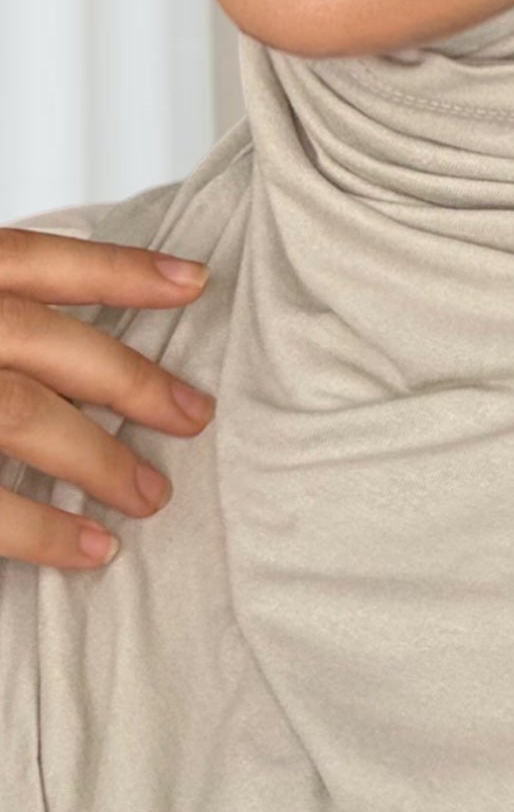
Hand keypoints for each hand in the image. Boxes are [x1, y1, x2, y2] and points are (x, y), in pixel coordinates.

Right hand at [0, 226, 215, 569]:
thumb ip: (1, 314)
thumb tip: (70, 352)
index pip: (34, 260)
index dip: (117, 269)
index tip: (196, 281)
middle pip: (47, 342)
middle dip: (132, 381)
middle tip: (196, 418)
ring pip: (25, 415)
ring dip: (99, 460)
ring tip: (152, 498)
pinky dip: (43, 531)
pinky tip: (92, 551)